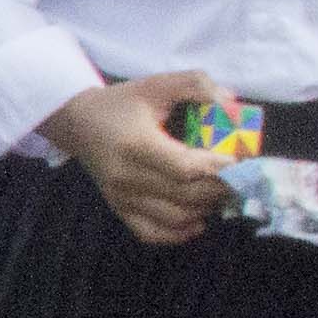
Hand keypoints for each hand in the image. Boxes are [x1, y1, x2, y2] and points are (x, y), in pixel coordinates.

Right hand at [44, 72, 240, 246]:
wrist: (77, 122)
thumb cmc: (122, 104)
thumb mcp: (157, 84)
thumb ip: (196, 85)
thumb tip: (231, 104)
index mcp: (137, 145)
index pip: (186, 169)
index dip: (219, 169)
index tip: (240, 160)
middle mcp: (127, 177)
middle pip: (187, 196)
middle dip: (222, 190)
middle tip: (240, 178)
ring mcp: (121, 197)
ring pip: (176, 218)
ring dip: (206, 209)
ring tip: (220, 193)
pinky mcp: (119, 209)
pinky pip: (152, 233)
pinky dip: (179, 233)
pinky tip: (196, 220)